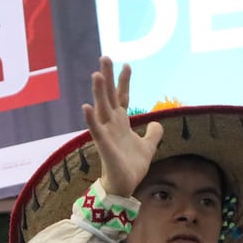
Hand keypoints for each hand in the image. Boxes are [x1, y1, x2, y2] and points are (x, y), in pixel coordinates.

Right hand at [82, 56, 162, 197]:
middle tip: (105, 57)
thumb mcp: (148, 146)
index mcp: (122, 123)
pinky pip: (96, 130)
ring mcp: (106, 134)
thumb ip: (153, 134)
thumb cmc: (132, 166)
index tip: (127, 64)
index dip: (124, 82)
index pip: (122, 97)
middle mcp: (112, 125)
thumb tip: (157, 123)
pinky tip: (86, 107)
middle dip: (107, 78)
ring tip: (96, 74)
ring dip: (99, 92)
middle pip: (109, 96)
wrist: (125, 185)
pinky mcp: (104, 146)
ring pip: (101, 109)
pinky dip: (91, 119)